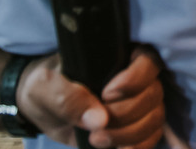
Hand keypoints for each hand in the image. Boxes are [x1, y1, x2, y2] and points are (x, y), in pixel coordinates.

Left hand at [17, 46, 186, 148]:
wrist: (40, 108)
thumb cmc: (44, 86)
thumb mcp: (44, 86)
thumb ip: (67, 98)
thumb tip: (99, 120)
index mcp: (118, 56)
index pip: (148, 60)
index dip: (136, 79)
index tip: (107, 95)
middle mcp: (135, 77)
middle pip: (153, 93)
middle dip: (126, 115)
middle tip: (96, 129)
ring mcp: (137, 102)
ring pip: (155, 117)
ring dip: (130, 134)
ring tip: (98, 140)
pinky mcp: (134, 126)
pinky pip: (152, 136)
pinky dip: (138, 146)